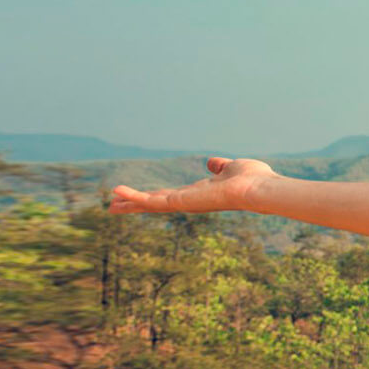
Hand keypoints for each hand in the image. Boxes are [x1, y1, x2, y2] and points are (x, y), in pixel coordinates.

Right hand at [108, 157, 280, 213]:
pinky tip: (115, 192)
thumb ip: (220, 166)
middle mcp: (190, 201)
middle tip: (114, 207)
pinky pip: (152, 201)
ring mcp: (184, 203)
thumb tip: (212, 162)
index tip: (139, 197)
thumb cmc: (253, 180)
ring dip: (130, 203)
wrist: (259, 189)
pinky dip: (134, 196)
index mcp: (200, 193)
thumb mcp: (232, 167)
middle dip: (135, 204)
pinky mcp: (181, 203)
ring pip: (150, 204)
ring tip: (109, 204)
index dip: (153, 195)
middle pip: (155, 203)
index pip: (171, 196)